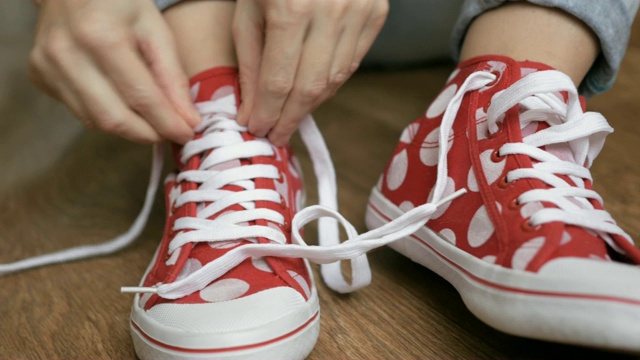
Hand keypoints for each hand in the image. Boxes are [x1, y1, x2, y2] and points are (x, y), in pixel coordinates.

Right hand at [29, 0, 199, 143]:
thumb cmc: (119, 3)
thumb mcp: (155, 29)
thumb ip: (173, 77)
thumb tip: (188, 121)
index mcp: (101, 35)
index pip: (140, 96)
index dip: (167, 122)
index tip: (188, 134)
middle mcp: (67, 53)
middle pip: (114, 117)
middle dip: (148, 133)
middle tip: (170, 134)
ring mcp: (47, 66)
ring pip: (95, 121)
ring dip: (129, 129)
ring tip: (150, 121)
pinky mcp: (39, 75)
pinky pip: (80, 111)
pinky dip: (107, 116)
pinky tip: (121, 103)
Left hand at [233, 0, 387, 145]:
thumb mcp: (248, 9)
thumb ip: (250, 60)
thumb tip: (253, 110)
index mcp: (292, 9)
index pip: (279, 81)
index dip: (267, 113)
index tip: (256, 130)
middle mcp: (332, 12)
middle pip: (311, 87)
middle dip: (289, 118)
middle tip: (274, 136)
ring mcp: (360, 12)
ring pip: (336, 80)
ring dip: (311, 105)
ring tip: (289, 119)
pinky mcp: (376, 13)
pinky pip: (352, 63)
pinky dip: (331, 84)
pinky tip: (312, 94)